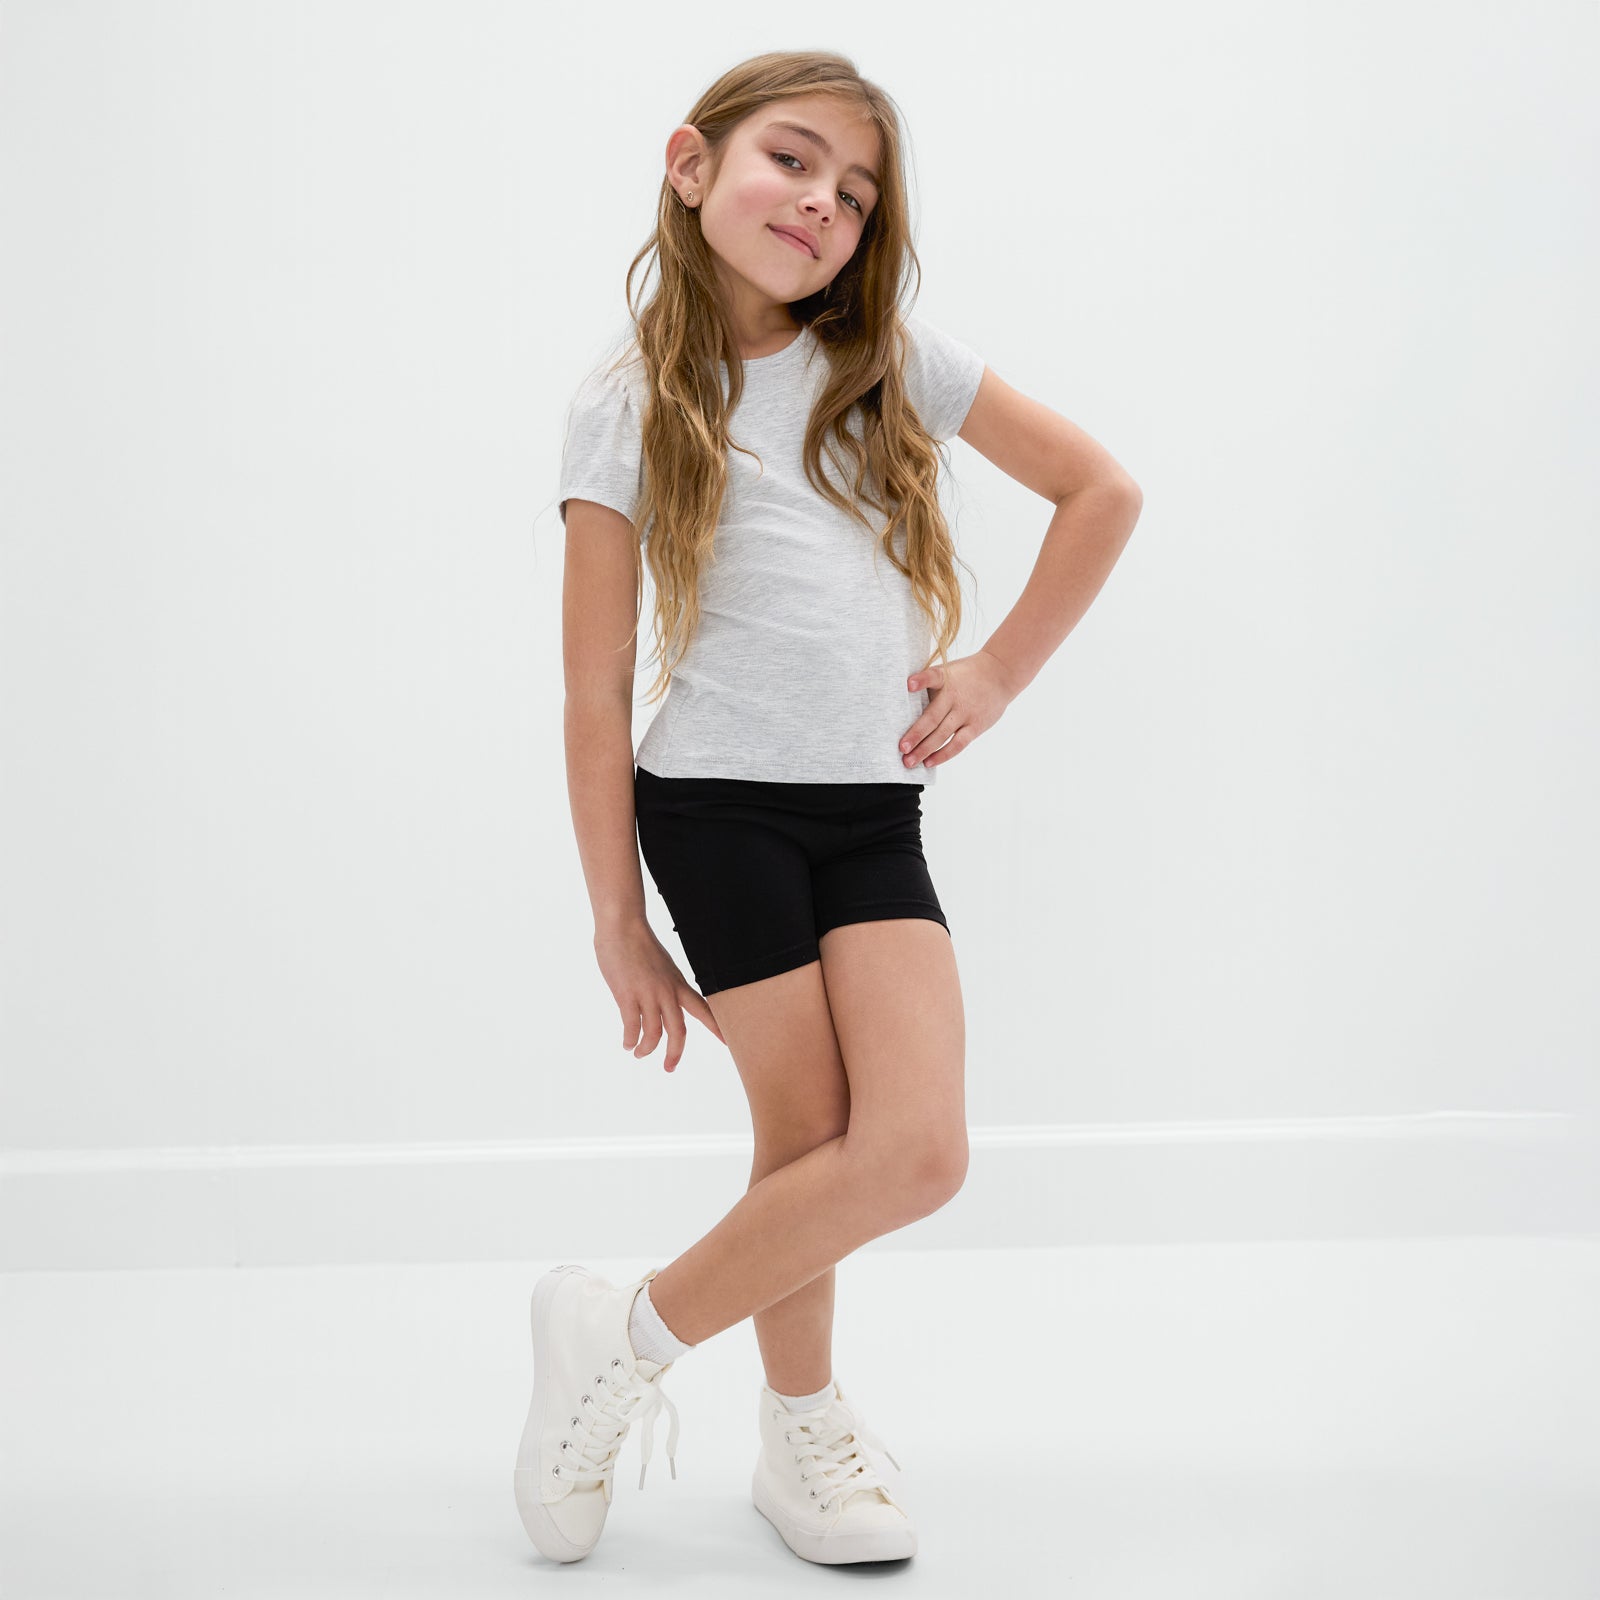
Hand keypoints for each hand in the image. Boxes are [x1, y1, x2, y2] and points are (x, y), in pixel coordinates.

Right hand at [594, 919, 724, 1072]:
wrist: (623, 926)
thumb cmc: (639, 943)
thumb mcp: (662, 966)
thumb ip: (665, 984)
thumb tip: (661, 1000)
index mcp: (678, 984)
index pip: (703, 1010)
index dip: (716, 1028)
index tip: (728, 1043)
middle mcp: (668, 992)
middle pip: (679, 1031)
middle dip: (675, 1053)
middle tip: (669, 1068)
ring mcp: (649, 994)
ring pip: (655, 1034)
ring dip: (646, 1049)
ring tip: (638, 1053)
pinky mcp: (628, 995)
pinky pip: (632, 1027)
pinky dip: (630, 1039)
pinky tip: (626, 1043)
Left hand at [900, 651, 1017, 769]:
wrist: (1000, 674)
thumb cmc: (966, 675)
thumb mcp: (948, 672)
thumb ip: (930, 686)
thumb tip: (903, 701)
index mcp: (945, 679)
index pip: (933, 677)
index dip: (921, 680)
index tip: (908, 685)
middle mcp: (955, 697)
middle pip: (933, 717)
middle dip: (916, 734)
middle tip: (901, 748)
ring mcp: (966, 713)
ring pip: (943, 734)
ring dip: (925, 749)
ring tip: (909, 761)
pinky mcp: (975, 726)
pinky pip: (958, 744)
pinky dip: (943, 754)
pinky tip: (929, 762)